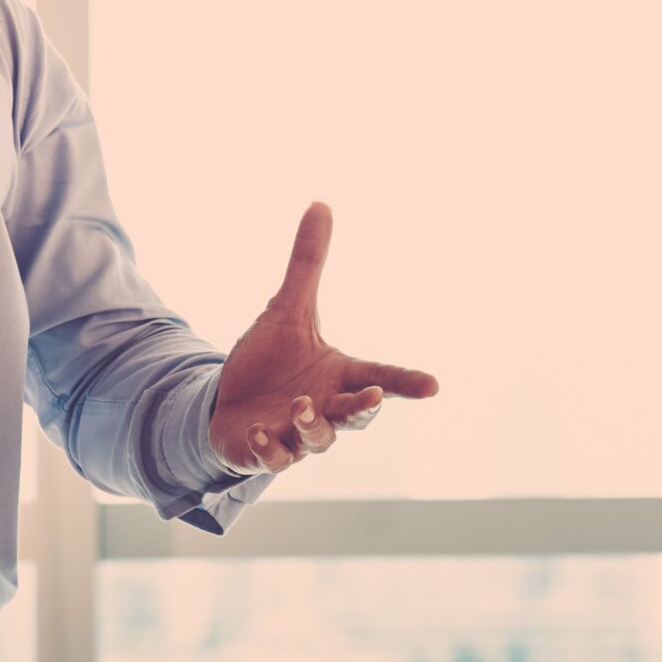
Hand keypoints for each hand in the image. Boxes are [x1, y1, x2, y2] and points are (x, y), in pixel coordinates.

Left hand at [207, 201, 439, 475]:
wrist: (229, 400)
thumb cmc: (269, 359)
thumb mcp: (287, 307)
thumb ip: (307, 264)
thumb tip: (320, 203)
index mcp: (338, 376)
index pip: (380, 376)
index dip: (405, 381)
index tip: (433, 384)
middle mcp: (325, 407)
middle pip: (357, 414)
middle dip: (364, 407)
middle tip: (372, 395)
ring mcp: (297, 435)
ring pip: (318, 439)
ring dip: (313, 425)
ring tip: (300, 406)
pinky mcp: (265, 451)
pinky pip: (274, 457)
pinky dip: (270, 448)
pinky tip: (261, 431)